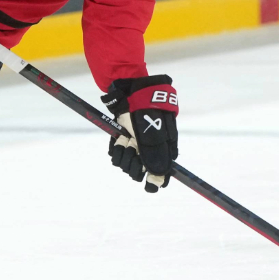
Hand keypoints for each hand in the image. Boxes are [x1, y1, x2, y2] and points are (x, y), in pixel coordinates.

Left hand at [102, 75, 178, 192]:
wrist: (132, 92)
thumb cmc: (147, 112)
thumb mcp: (153, 134)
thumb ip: (155, 156)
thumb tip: (159, 178)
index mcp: (162, 149)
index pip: (160, 173)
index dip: (155, 181)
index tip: (149, 187)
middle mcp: (148, 150)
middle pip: (140, 171)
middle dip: (135, 165)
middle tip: (134, 151)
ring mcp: (134, 144)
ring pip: (126, 164)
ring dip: (124, 155)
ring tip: (126, 142)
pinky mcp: (121, 139)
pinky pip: (116, 154)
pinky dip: (116, 149)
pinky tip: (119, 140)